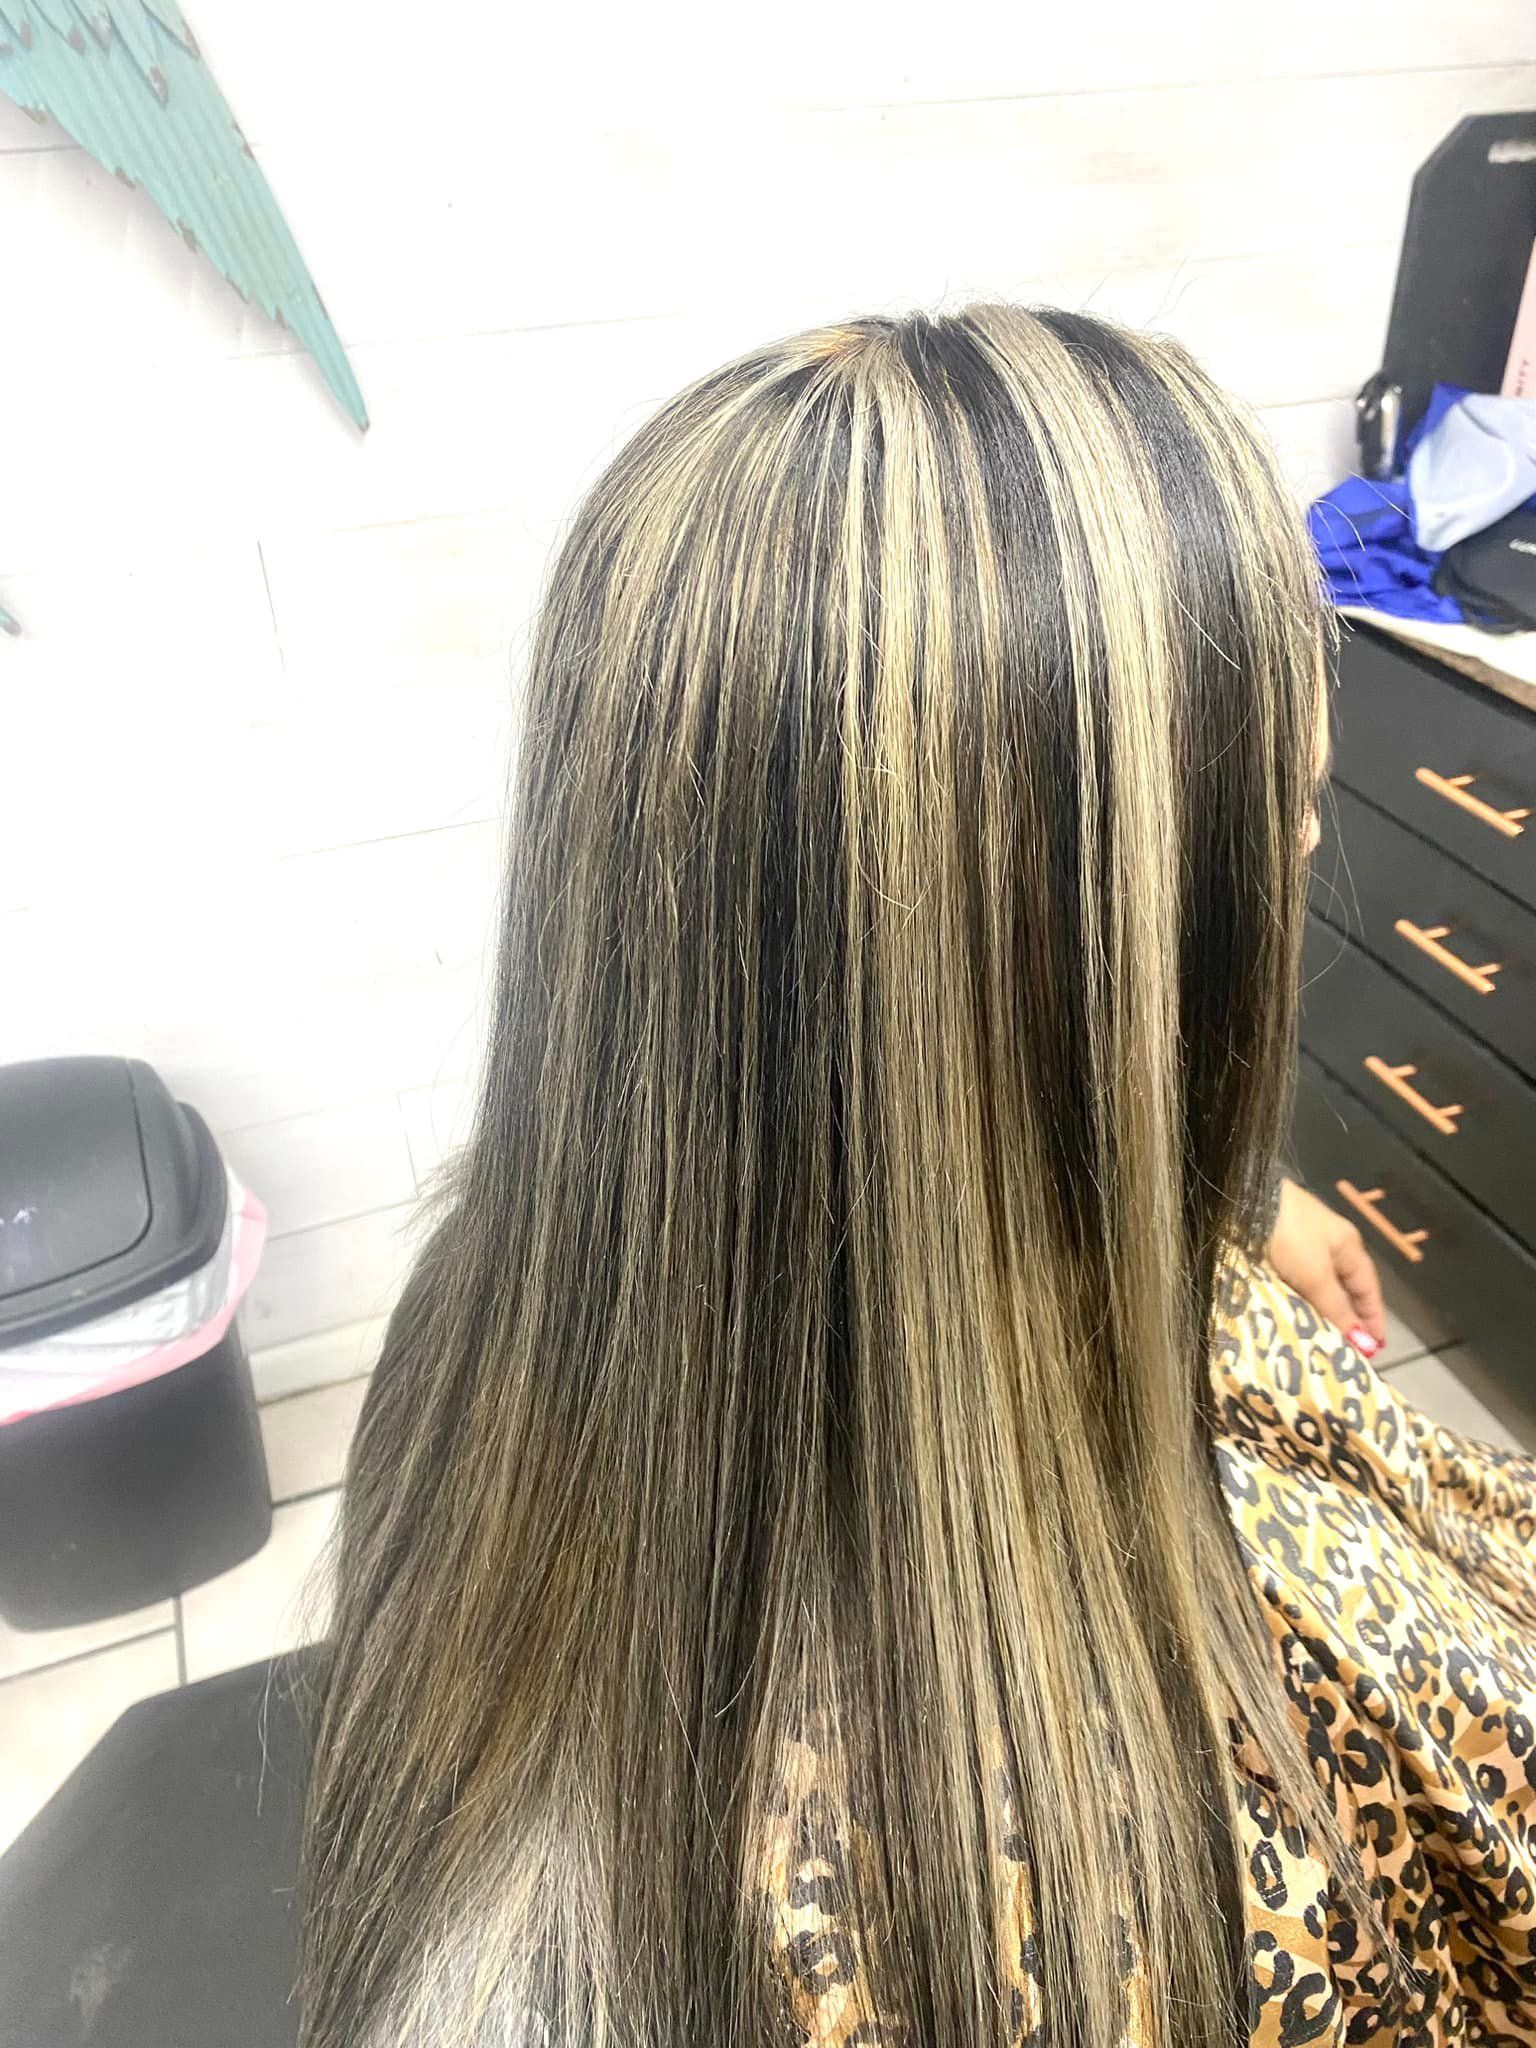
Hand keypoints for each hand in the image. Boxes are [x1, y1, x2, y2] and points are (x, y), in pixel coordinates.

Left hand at [1265, 1177, 1387, 1356]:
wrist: (1244, 1199)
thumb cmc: (1289, 1234)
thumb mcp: (1316, 1274)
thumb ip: (1337, 1307)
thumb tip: (1364, 1342)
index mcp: (1348, 1246)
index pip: (1368, 1288)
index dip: (1373, 1318)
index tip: (1374, 1350)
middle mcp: (1327, 1245)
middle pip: (1343, 1289)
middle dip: (1345, 1319)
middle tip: (1344, 1353)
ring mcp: (1300, 1245)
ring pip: (1316, 1288)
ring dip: (1318, 1312)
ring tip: (1318, 1343)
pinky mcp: (1273, 1249)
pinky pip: (1291, 1282)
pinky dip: (1295, 1300)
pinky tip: (1290, 1317)